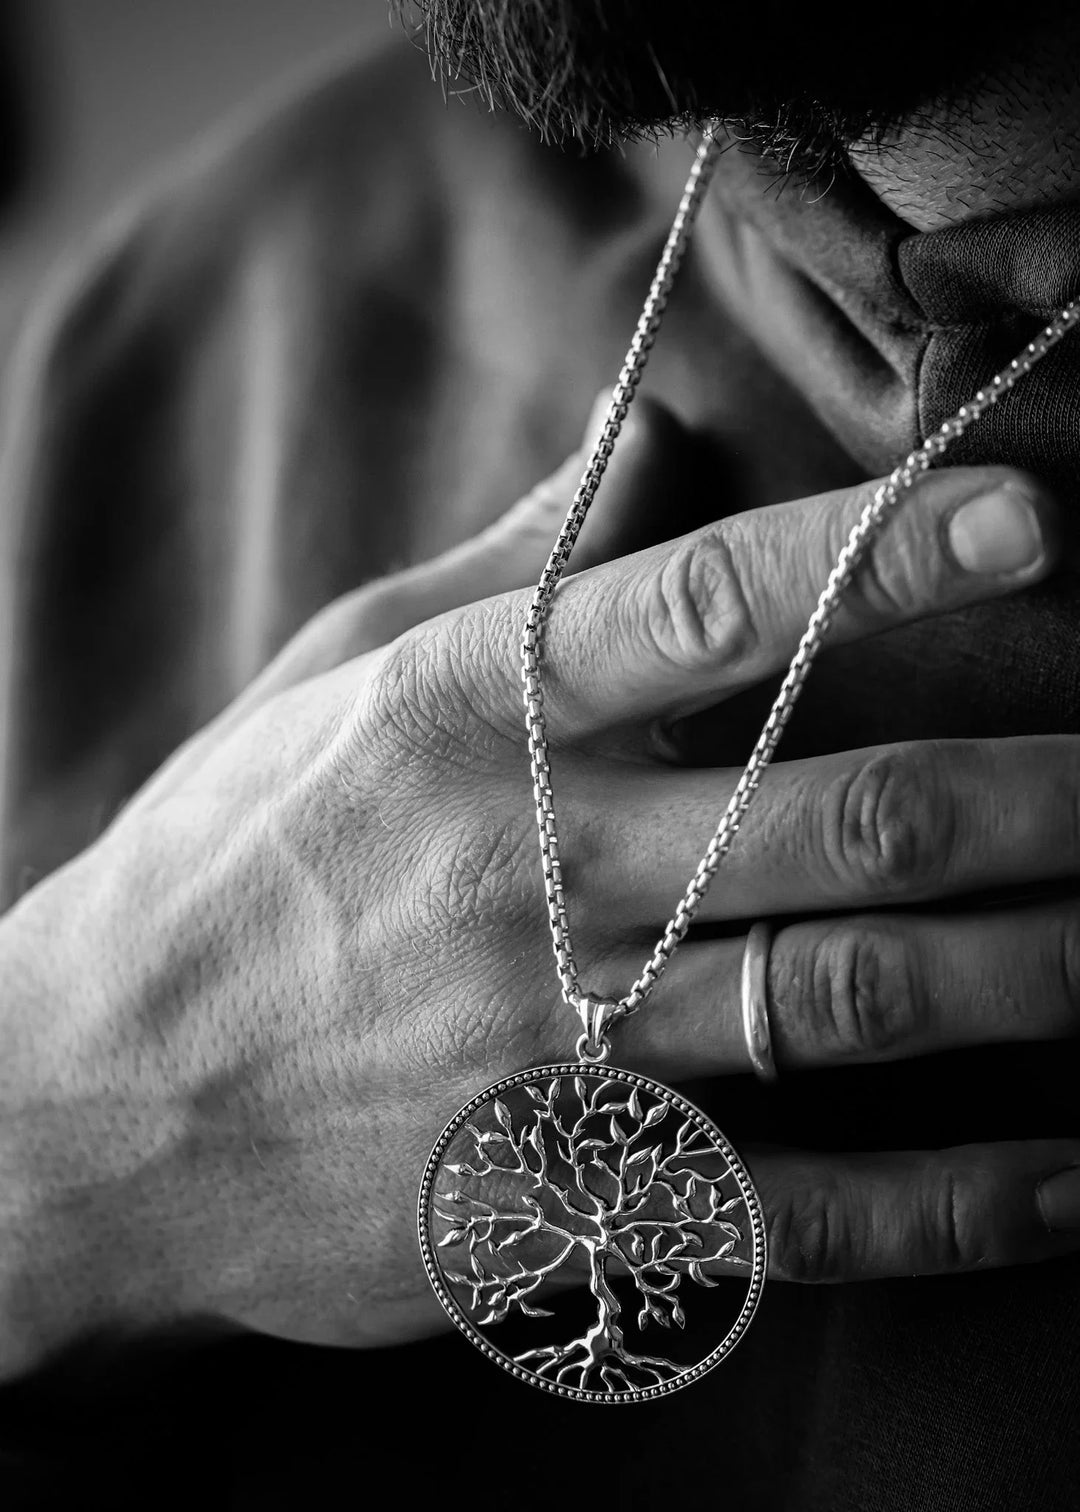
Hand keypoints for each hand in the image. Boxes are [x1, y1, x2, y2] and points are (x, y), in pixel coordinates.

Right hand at [2, 404, 1077, 1378]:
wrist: (92, 1109)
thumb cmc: (229, 862)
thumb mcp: (342, 676)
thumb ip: (518, 560)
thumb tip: (656, 426)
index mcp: (468, 719)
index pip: (700, 613)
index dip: (877, 555)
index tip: (1024, 519)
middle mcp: (531, 878)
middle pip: (831, 822)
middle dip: (1023, 790)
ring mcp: (555, 1053)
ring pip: (843, 1002)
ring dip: (1029, 968)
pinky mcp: (568, 1197)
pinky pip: (799, 1213)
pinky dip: (952, 1206)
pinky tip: (1069, 1179)